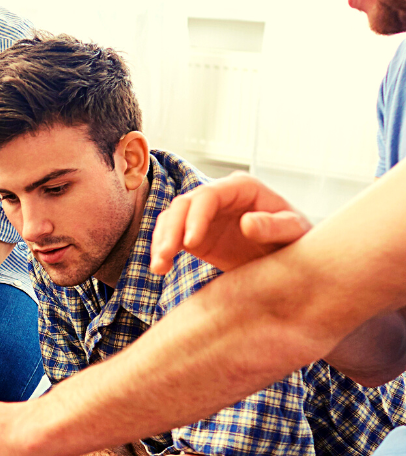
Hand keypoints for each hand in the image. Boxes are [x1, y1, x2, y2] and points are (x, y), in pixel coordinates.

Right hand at [150, 172, 310, 274]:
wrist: (287, 260)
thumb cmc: (296, 241)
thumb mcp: (294, 233)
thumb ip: (274, 226)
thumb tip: (248, 222)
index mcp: (242, 188)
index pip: (208, 195)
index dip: (195, 217)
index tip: (191, 244)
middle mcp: (219, 196)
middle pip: (183, 204)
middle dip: (170, 230)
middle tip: (165, 257)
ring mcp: (204, 215)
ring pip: (171, 218)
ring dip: (160, 241)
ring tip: (159, 267)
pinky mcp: (195, 233)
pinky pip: (170, 235)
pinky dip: (161, 250)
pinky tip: (160, 268)